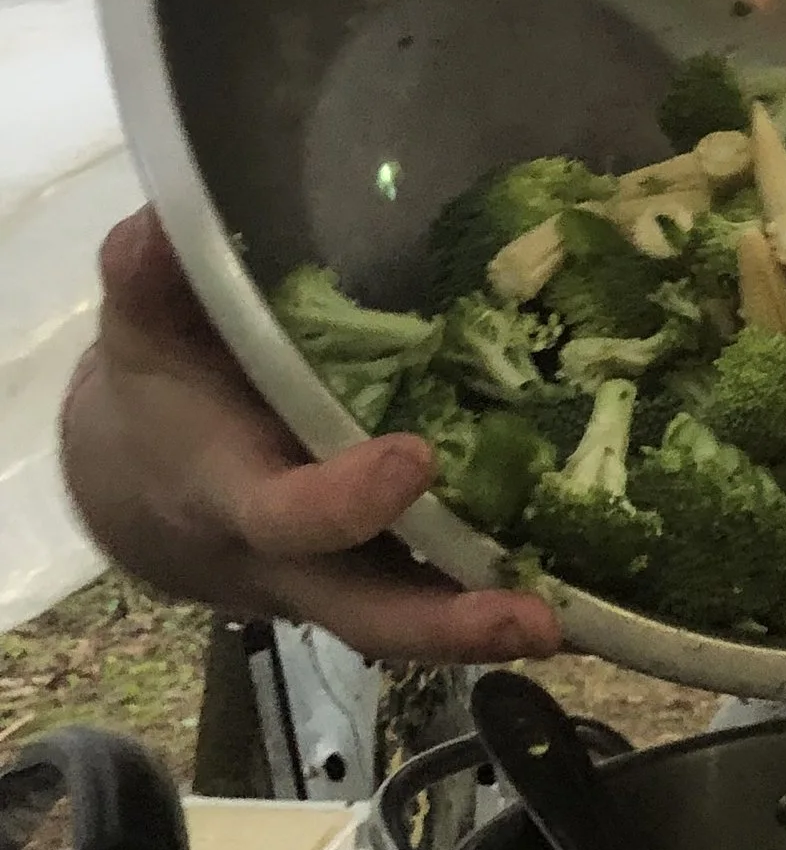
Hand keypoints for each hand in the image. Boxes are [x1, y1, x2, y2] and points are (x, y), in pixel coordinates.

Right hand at [58, 210, 561, 661]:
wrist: (140, 487)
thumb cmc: (161, 394)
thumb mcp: (143, 333)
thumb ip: (151, 281)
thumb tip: (163, 223)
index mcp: (228, 492)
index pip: (283, 515)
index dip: (341, 502)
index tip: (414, 459)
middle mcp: (286, 558)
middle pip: (362, 611)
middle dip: (444, 623)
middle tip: (536, 621)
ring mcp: (333, 580)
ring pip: (408, 620)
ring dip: (491, 626)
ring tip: (580, 620)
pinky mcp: (373, 579)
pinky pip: (431, 596)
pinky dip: (495, 594)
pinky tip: (578, 580)